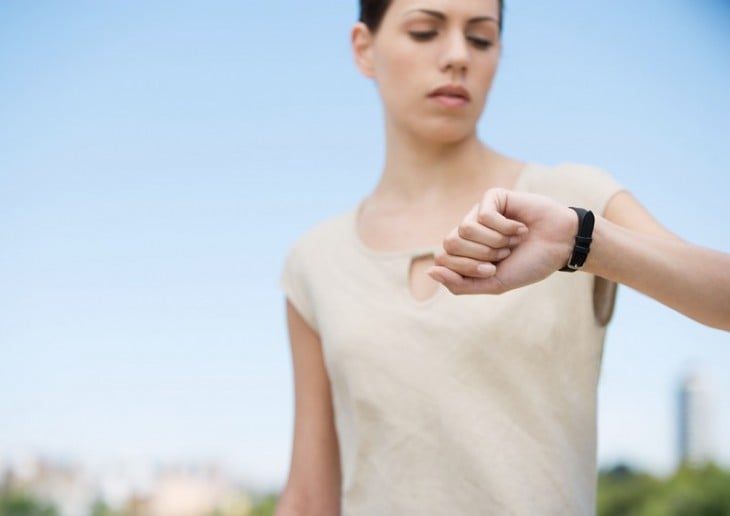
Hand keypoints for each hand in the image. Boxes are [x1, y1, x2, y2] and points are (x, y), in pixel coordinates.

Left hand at [428, 188, 577, 293]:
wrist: (560, 247)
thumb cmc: (528, 264)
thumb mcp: (494, 283)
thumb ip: (460, 284)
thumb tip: (431, 271)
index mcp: (464, 252)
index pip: (442, 259)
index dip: (468, 268)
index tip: (493, 270)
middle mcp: (468, 231)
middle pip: (450, 244)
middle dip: (480, 255)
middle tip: (503, 254)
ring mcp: (479, 212)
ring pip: (465, 229)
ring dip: (495, 241)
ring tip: (512, 241)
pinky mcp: (493, 197)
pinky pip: (484, 214)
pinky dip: (505, 227)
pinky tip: (520, 227)